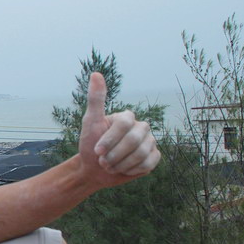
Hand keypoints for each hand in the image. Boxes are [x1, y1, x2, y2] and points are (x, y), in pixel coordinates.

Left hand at [77, 72, 159, 187]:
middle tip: (103, 161)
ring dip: (121, 164)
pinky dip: (132, 170)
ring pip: (142, 153)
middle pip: (134, 140)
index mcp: (127, 117)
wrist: (95, 170)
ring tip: (110, 166)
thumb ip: (95, 99)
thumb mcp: (90, 123)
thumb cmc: (91, 145)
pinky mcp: (154, 157)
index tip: (97, 151)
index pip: (125, 124)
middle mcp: (140, 127)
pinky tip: (123, 169)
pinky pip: (148, 163)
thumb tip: (96, 73)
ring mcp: (149, 142)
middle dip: (115, 155)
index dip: (110, 139)